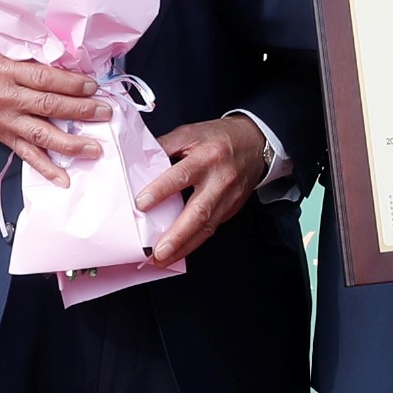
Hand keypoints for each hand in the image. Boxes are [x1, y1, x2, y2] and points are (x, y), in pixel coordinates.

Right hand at [0, 47, 108, 185]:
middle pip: (48, 106)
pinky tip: (63, 178)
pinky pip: (27, 155)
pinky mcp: (5, 138)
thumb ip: (35, 58)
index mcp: (8, 71)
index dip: (70, 83)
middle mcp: (8, 98)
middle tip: (104, 113)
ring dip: (70, 143)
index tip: (93, 86)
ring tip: (94, 148)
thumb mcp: (5, 51)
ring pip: (41, 134)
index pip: (44, 78)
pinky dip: (46, 168)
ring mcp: (7, 121)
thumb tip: (72, 64)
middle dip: (80, 111)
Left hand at [137, 114, 268, 264]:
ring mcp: (228, 198)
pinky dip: (193, 242)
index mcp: (207, 156)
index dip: (161, 190)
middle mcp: (220, 180)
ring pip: (206, 227)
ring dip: (184, 247)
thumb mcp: (191, 133)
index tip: (141, 204)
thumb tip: (137, 161)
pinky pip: (211, 229)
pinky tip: (178, 252)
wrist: (255, 144)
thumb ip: (166, 146)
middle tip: (158, 251)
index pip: (182, 175)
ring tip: (163, 260)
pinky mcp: (230, 209)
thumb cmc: (220, 138)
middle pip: (199, 211)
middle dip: (177, 234)